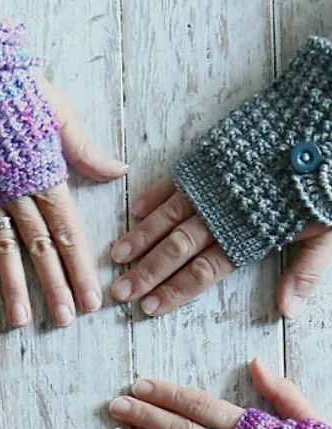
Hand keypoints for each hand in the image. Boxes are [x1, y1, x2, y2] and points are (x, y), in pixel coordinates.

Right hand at [0, 80, 127, 328]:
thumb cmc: (10, 87)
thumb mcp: (56, 112)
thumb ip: (85, 150)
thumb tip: (119, 171)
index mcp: (46, 175)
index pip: (69, 232)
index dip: (81, 268)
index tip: (93, 298)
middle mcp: (18, 193)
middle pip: (42, 249)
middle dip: (55, 287)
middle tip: (66, 320)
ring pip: (6, 250)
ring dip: (15, 288)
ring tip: (22, 320)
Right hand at [110, 178, 331, 317]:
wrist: (323, 117)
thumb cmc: (328, 178)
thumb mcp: (327, 231)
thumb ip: (304, 271)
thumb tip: (286, 311)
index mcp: (249, 235)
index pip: (203, 272)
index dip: (175, 291)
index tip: (150, 308)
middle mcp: (222, 213)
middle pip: (176, 250)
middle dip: (146, 274)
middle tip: (121, 292)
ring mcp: (212, 184)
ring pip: (168, 218)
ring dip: (140, 240)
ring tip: (117, 258)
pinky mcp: (211, 158)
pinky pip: (175, 181)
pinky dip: (154, 196)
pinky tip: (137, 213)